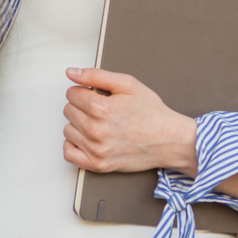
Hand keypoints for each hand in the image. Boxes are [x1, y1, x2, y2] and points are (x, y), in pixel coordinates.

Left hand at [63, 67, 198, 174]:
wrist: (169, 140)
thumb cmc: (151, 113)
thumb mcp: (128, 85)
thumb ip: (96, 76)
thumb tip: (71, 73)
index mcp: (101, 109)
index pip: (71, 94)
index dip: (83, 91)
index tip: (95, 94)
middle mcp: (95, 131)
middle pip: (68, 111)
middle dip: (81, 106)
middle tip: (100, 109)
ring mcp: (96, 150)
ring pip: (68, 130)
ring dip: (78, 124)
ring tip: (98, 123)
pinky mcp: (98, 165)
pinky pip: (69, 154)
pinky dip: (74, 145)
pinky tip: (87, 138)